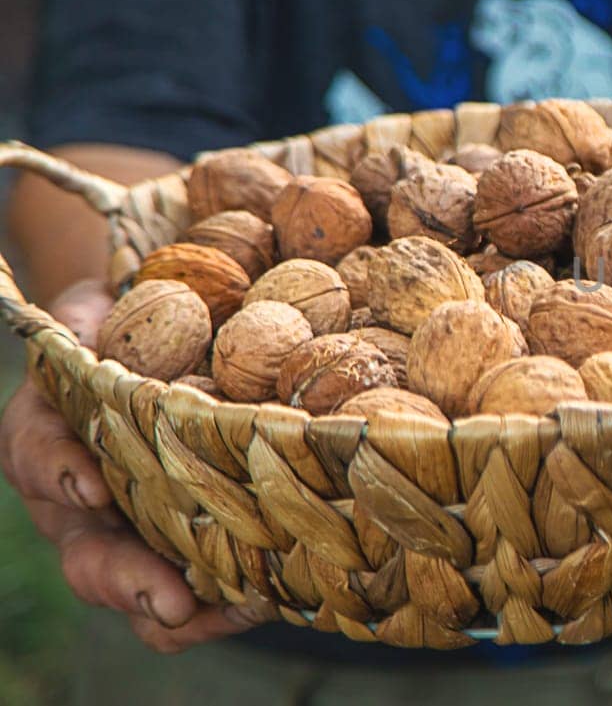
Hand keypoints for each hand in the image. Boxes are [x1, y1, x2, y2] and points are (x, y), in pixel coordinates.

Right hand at [0, 280, 260, 651]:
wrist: (158, 344)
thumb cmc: (127, 323)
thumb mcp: (102, 312)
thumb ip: (91, 321)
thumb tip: (98, 319)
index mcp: (52, 434)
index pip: (38, 456)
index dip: (59, 470)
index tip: (92, 483)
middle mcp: (82, 496)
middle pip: (85, 551)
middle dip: (122, 578)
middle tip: (165, 596)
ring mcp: (127, 528)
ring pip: (131, 585)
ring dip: (170, 608)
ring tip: (214, 613)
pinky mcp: (178, 545)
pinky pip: (187, 593)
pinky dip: (215, 607)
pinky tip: (258, 603)